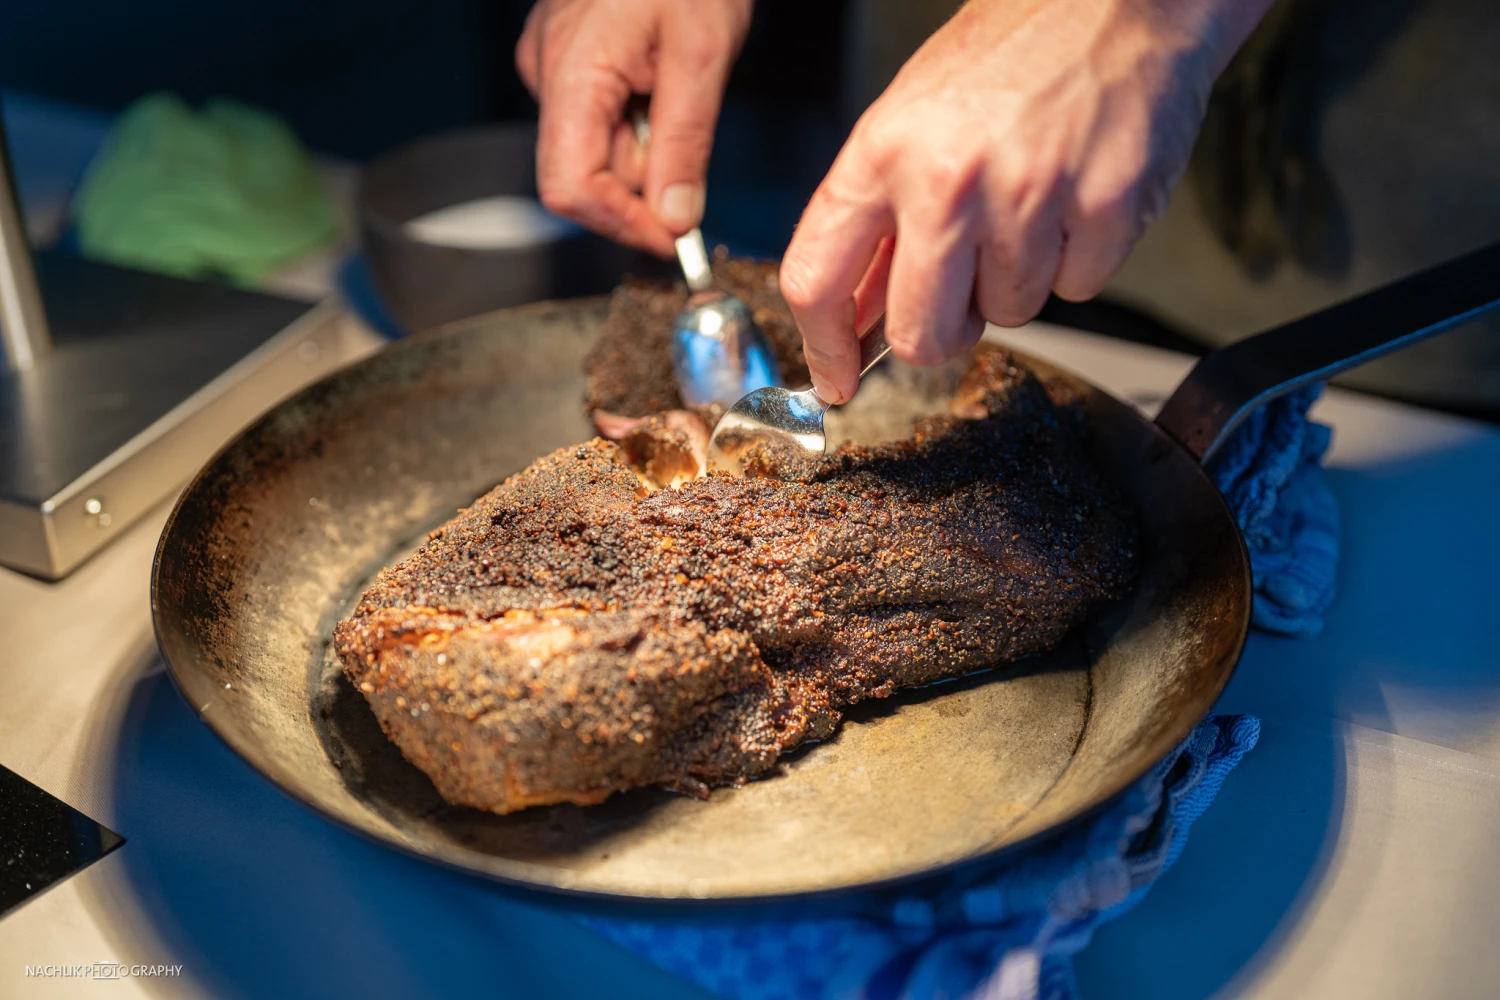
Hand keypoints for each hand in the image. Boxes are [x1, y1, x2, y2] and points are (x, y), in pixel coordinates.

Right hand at [516, 0, 753, 256]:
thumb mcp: (702, 58)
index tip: (672, 239)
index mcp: (571, 74)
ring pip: (595, 149)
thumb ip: (685, 145)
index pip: (570, 189)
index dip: (621, 224)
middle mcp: (546, 73)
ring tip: (679, 96)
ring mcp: (551, 66)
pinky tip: (661, 84)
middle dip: (642, 185)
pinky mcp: (566, 61)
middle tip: (693, 161)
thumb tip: (675, 220)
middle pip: (585, 174)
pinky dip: (636, 123)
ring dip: (645, 151)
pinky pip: (597, 119)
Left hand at [779, 0, 1273, 402]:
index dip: (823, 347)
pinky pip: (1076, 291)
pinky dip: (1077, 261)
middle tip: (960, 293)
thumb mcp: (908, 123)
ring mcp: (1030, 198)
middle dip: (938, 333)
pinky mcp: (1105, 210)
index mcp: (883, 153)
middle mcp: (948, 181)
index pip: (817, 279)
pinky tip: (1073, 199)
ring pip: (1008, 315)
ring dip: (1017, 281)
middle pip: (918, 336)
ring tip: (1028, 205)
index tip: (836, 376)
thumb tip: (855, 319)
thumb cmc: (1010, 55)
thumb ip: (876, 222)